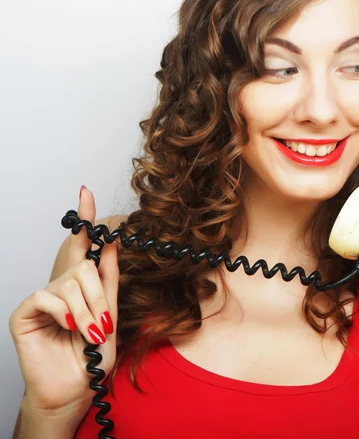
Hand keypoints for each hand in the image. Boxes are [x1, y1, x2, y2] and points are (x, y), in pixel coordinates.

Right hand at [9, 187, 118, 422]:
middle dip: (98, 296)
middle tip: (101, 323)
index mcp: (82, 285)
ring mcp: (42, 298)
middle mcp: (61, 287)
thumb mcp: (111, 312)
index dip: (85, 219)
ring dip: (86, 311)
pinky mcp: (24, 312)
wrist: (78, 387)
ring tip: (88, 333)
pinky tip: (66, 329)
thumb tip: (114, 242)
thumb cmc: (93, 355)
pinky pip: (48, 296)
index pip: (82, 246)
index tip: (86, 192)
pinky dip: (64, 314)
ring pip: (69, 283)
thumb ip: (110, 278)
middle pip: (83, 267)